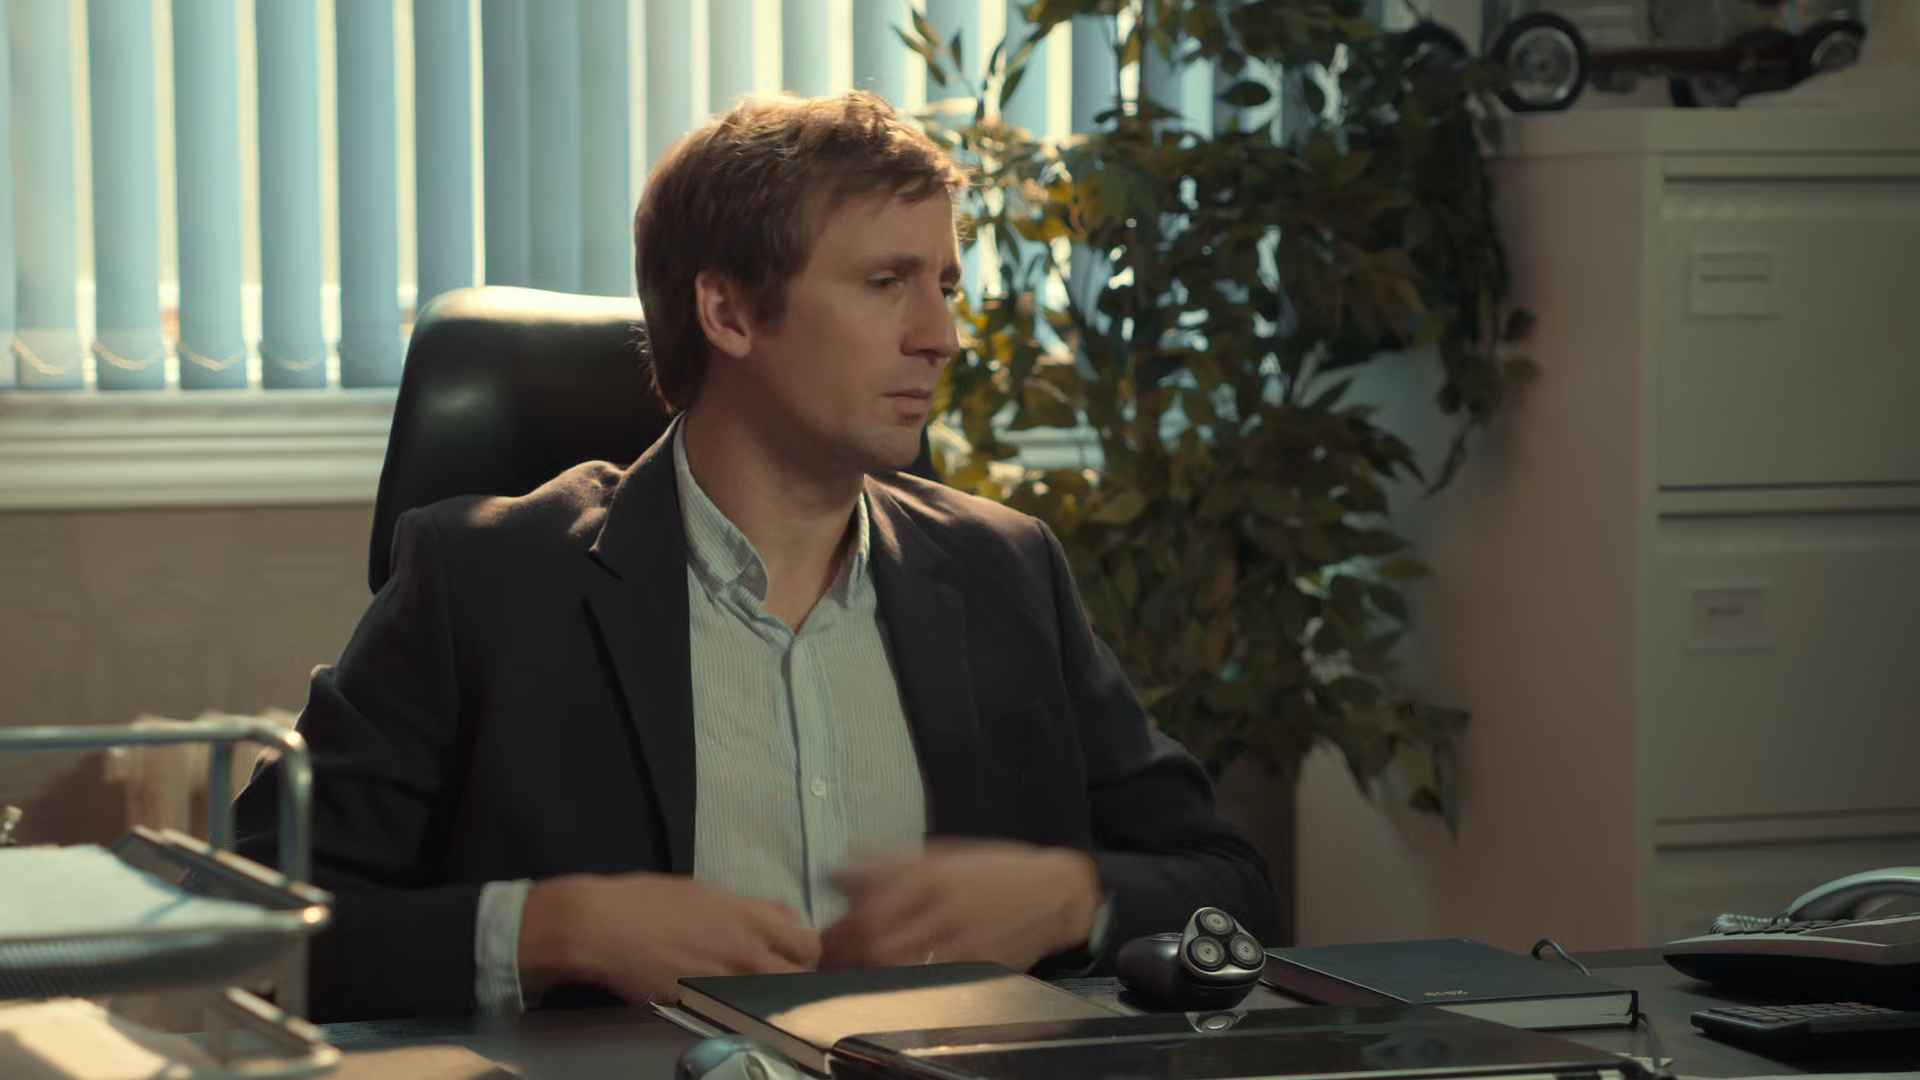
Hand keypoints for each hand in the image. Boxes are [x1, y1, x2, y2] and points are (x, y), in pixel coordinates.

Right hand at [519, 873, 821, 1003]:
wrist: (603, 926)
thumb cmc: (642, 903)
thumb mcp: (701, 893)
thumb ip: (740, 911)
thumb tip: (758, 923)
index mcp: (747, 913)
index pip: (804, 935)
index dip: (801, 949)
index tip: (790, 955)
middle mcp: (747, 944)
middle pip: (805, 965)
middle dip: (799, 973)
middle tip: (778, 978)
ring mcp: (729, 975)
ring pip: (779, 993)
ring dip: (774, 995)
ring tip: (751, 994)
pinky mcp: (705, 1000)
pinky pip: (741, 1011)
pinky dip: (741, 1011)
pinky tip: (725, 1006)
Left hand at [820, 840, 1101, 973]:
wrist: (1056, 893)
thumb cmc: (997, 870)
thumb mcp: (944, 853)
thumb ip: (891, 862)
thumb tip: (841, 869)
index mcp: (933, 875)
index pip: (872, 909)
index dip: (842, 930)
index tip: (825, 936)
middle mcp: (946, 908)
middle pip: (880, 943)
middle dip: (851, 956)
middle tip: (832, 960)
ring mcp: (965, 941)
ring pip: (903, 966)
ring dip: (874, 970)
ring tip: (858, 970)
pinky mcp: (980, 966)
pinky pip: (934, 978)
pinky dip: (910, 979)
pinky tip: (899, 977)